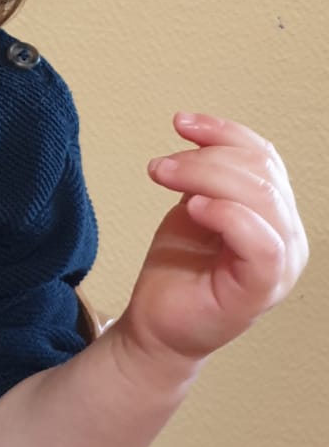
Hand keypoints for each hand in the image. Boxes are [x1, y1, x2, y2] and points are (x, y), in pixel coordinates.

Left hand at [120, 112, 306, 368]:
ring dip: (205, 176)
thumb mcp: (194, 206)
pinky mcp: (263, 288)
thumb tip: (203, 137)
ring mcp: (282, 264)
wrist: (158, 323)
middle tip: (161, 166)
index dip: (223, 132)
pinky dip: (227, 215)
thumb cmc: (180, 267)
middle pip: (260, 172)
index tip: (181, 123)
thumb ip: (210, 176)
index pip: (264, 157)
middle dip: (205, 157)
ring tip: (164, 177)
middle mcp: (289, 236)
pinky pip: (262, 243)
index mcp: (277, 212)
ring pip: (260, 197)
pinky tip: (193, 208)